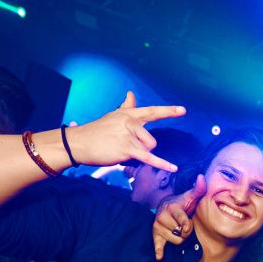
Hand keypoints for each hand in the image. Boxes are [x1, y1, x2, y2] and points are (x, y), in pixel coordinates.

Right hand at [66, 91, 184, 169]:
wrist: (79, 142)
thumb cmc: (97, 131)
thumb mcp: (113, 116)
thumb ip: (127, 107)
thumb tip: (131, 93)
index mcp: (129, 115)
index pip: (152, 111)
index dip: (168, 111)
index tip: (183, 110)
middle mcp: (130, 122)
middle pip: (151, 140)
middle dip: (142, 149)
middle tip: (124, 148)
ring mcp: (128, 135)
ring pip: (147, 149)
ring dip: (137, 155)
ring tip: (122, 151)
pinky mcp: (126, 148)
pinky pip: (148, 158)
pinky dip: (162, 164)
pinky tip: (173, 168)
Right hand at [152, 174, 205, 259]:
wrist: (167, 206)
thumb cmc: (182, 203)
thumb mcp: (191, 196)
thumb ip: (198, 189)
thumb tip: (201, 177)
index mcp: (172, 208)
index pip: (182, 222)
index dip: (188, 226)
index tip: (188, 226)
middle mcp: (162, 217)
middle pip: (181, 234)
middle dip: (185, 232)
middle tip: (184, 225)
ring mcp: (157, 226)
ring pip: (175, 241)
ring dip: (179, 238)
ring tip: (178, 230)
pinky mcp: (155, 234)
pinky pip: (157, 245)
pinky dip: (159, 251)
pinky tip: (160, 257)